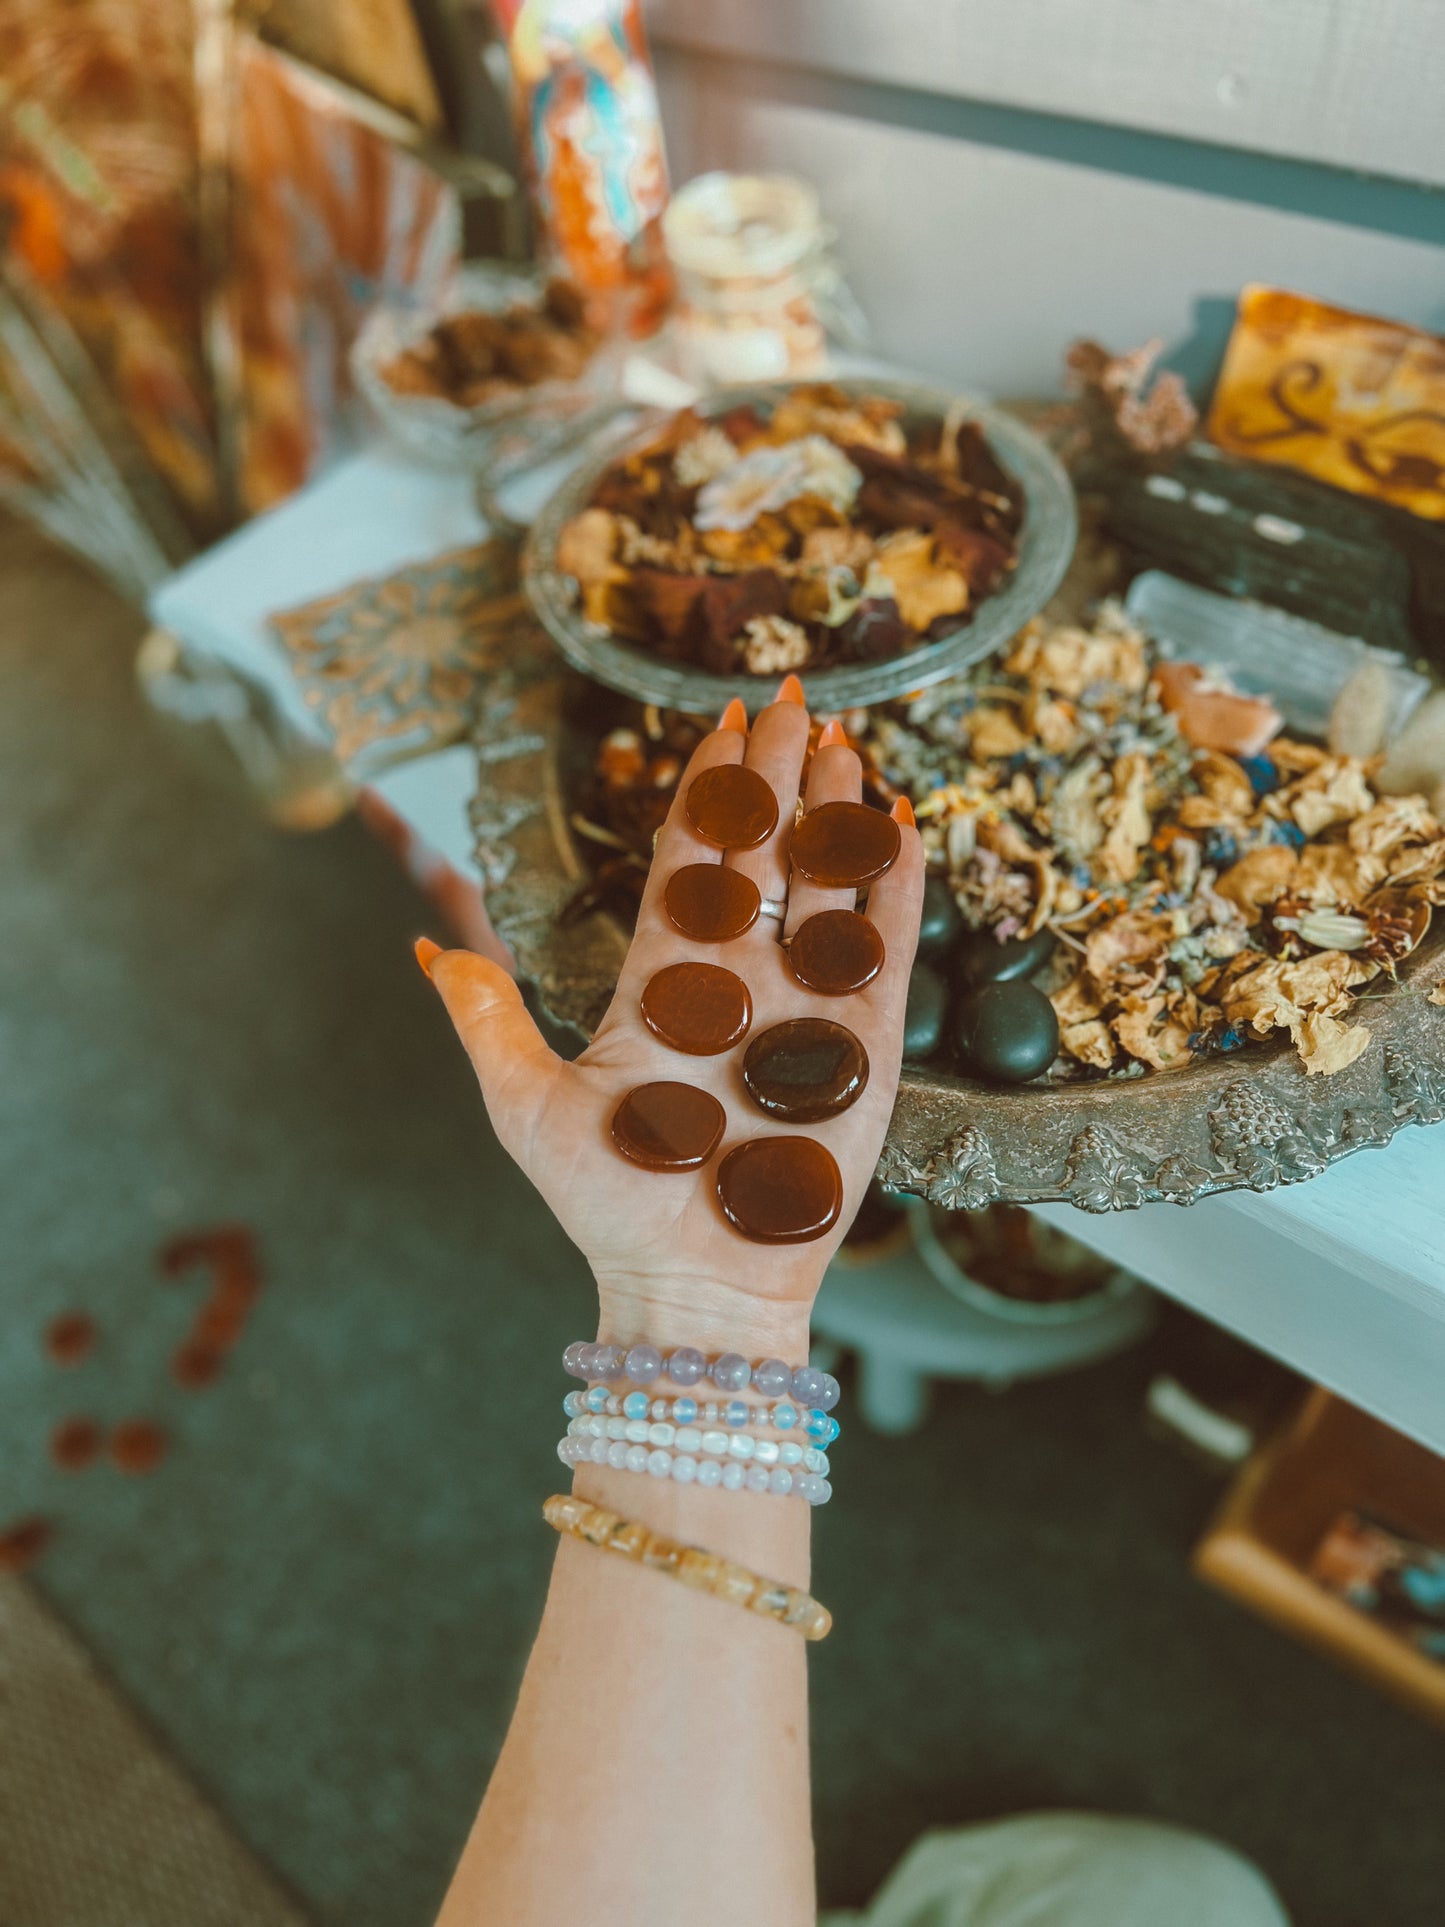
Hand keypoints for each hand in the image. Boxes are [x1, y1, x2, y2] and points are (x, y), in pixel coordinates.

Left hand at [422, 680, 922, 1352]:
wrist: (690, 1287)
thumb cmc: (607, 1206)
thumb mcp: (524, 1106)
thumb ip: (486, 1016)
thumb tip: (428, 943)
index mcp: (662, 985)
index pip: (691, 863)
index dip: (706, 793)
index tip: (720, 726)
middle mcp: (737, 983)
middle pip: (762, 856)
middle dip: (777, 777)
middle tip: (794, 698)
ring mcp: (802, 1009)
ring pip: (823, 888)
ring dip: (834, 815)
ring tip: (845, 742)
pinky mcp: (860, 1048)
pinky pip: (879, 951)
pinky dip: (890, 890)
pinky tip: (898, 825)